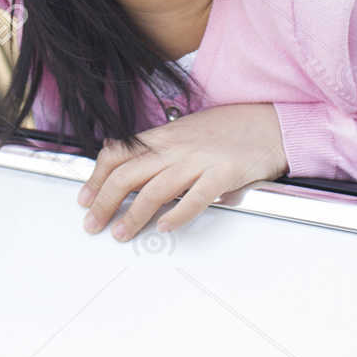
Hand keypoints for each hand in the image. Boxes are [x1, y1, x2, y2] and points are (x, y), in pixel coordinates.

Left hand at [77, 102, 287, 240]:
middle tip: (93, 224)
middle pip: (127, 175)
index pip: (117, 154)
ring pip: (154, 190)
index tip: (85, 199)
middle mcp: (175, 147)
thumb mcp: (185, 132)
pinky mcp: (223, 174)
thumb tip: (133, 173)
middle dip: (104, 202)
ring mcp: (198, 160)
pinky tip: (165, 227)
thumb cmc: (229, 130)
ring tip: (121, 233)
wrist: (270, 123)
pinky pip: (195, 198)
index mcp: (164, 136)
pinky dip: (177, 215)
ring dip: (133, 215)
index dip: (96, 178)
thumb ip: (160, 150)